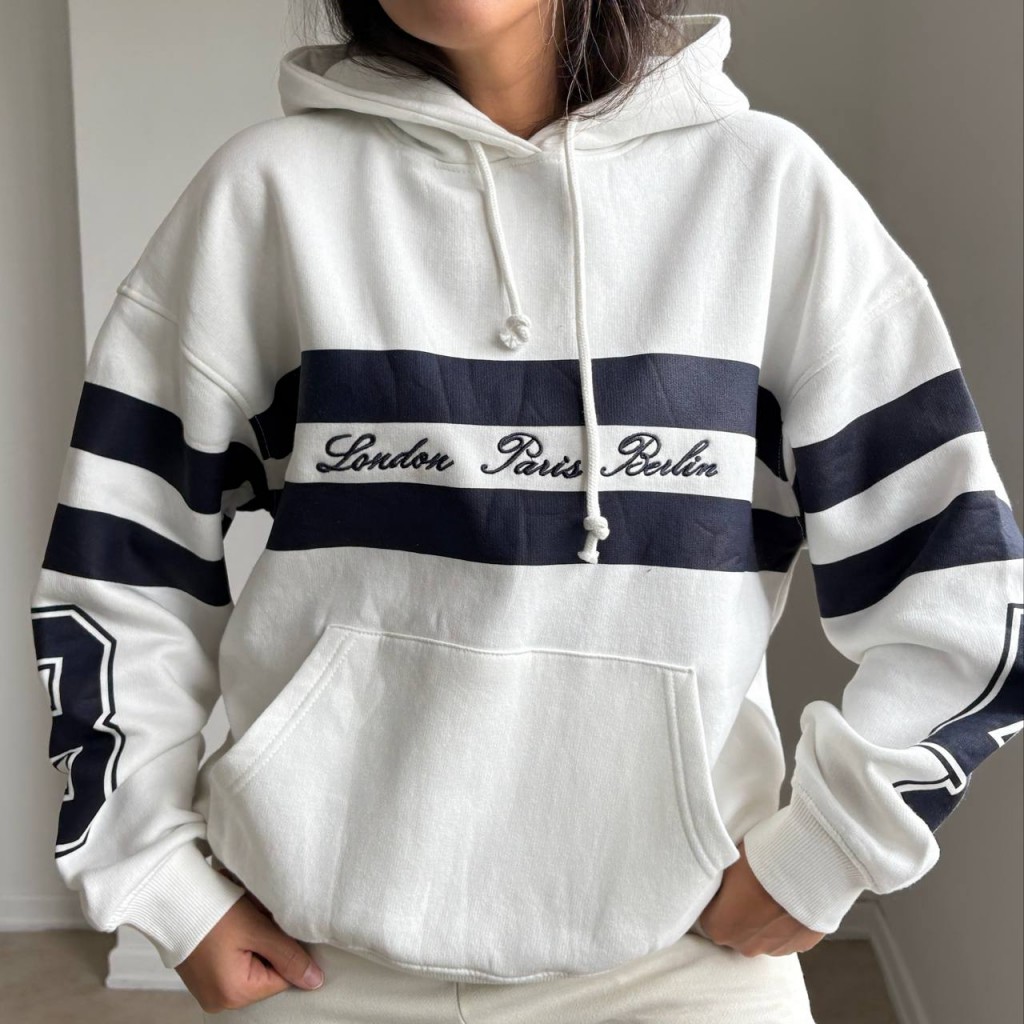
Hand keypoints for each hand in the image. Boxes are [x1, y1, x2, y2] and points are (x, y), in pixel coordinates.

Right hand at [176, 876, 324, 1012]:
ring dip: (253, 942)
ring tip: (239, 921)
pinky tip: (229, 927)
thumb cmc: (213, 910)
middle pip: (266, 974)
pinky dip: (238, 944)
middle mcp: (219, 1001)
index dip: (285, 948)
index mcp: (234, 994)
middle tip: (254, 919)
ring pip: (251, 966)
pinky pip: (233, 964)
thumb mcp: (258, 929)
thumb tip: (315, 981)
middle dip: (267, 944)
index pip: (282, 977)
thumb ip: (289, 955)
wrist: (172, 896)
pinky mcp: (202, 977)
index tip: (274, 925)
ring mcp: (208, 991)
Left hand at [697, 839, 827, 956]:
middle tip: (750, 887)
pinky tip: (791, 900)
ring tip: (774, 893)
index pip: (709, 917)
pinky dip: (787, 922)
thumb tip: (719, 885)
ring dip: (765, 919)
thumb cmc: (761, 862)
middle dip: (740, 913)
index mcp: (720, 927)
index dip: (716, 901)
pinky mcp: (800, 946)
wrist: (807, 867)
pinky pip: (786, 936)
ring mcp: (774, 949)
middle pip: (736, 930)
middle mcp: (746, 946)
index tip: (726, 887)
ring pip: (762, 935)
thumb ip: (720, 885)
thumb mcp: (727, 864)